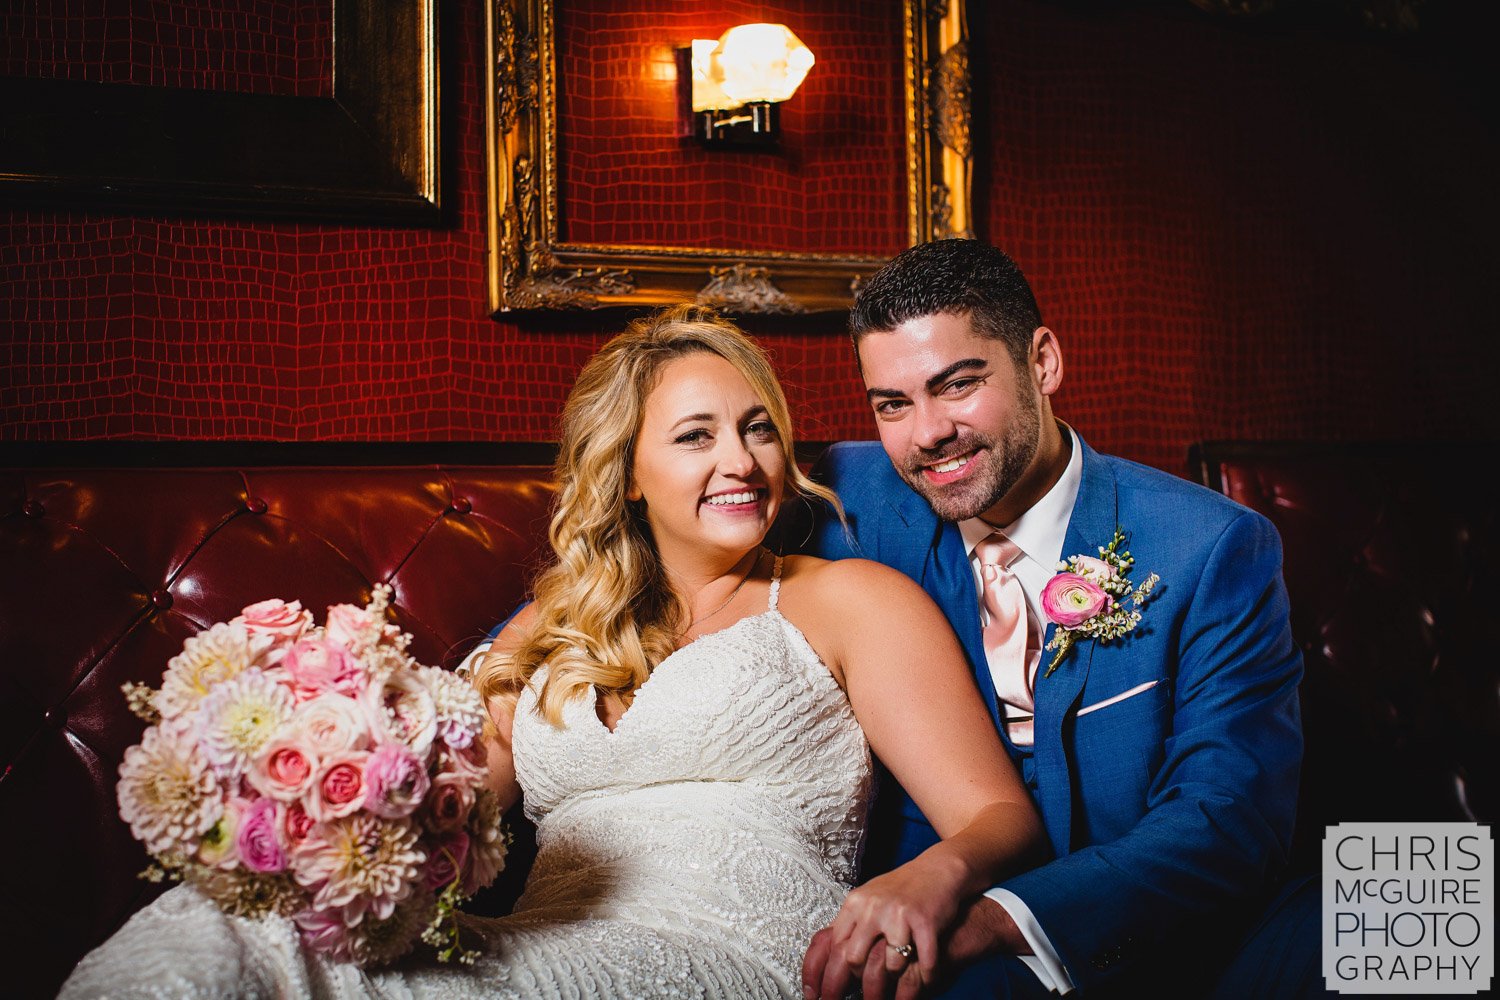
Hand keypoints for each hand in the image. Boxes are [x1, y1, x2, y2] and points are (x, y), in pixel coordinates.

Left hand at [800, 858, 964, 999]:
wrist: (938, 870)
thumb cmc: (903, 889)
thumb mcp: (869, 900)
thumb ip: (852, 925)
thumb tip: (829, 956)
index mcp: (856, 903)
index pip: (833, 945)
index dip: (828, 976)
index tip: (825, 996)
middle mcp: (873, 907)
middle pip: (854, 958)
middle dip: (858, 982)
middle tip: (865, 996)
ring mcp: (899, 914)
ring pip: (889, 965)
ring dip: (897, 974)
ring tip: (901, 974)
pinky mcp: (925, 921)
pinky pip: (923, 961)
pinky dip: (927, 974)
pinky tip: (927, 977)